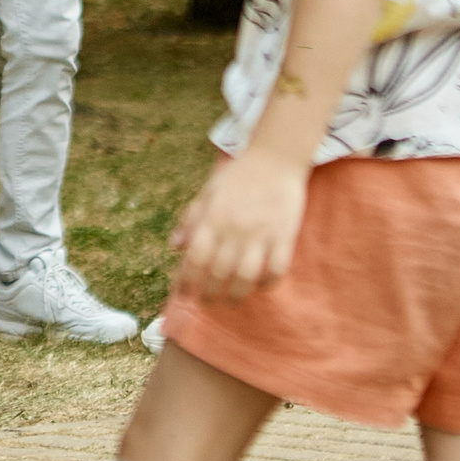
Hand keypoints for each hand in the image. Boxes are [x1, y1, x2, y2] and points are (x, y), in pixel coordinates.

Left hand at [169, 149, 308, 302]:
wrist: (275, 158)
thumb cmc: (238, 175)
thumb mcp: (208, 192)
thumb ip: (191, 220)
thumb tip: (174, 246)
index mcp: (213, 218)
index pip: (194, 258)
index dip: (186, 281)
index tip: (183, 294)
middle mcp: (235, 228)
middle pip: (218, 273)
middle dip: (209, 294)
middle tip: (206, 302)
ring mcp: (261, 233)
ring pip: (246, 276)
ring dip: (236, 294)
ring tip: (230, 301)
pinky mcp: (284, 235)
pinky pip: (277, 268)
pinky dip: (268, 282)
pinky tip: (261, 286)